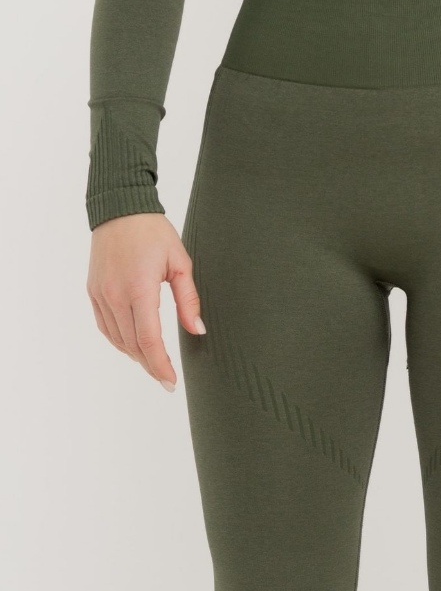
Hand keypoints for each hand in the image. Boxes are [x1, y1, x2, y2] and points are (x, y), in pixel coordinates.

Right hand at [86, 213, 205, 390]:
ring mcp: (101, 294)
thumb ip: (189, 300)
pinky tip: (134, 347)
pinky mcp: (93, 292)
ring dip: (136, 356)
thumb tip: (196, 330)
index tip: (170, 382)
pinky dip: (120, 342)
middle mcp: (115, 294)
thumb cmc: (153, 232)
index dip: (160, 365)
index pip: (149, 339)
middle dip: (151, 366)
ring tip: (153, 364)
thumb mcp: (180, 263)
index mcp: (139, 288)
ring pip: (118, 339)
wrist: (119, 208)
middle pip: (133, 345)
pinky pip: (106, 327)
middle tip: (166, 380)